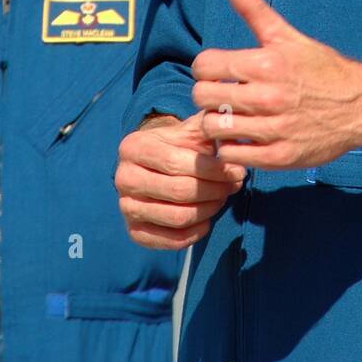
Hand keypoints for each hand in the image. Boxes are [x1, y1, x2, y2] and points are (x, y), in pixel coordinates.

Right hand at [116, 110, 245, 248]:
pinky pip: (170, 240)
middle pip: (178, 191)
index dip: (212, 170)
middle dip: (214, 190)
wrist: (154, 166)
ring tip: (223, 198)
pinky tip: (208, 219)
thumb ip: (209, 124)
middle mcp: (123, 177)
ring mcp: (126, 207)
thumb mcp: (190, 129)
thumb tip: (232, 121)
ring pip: (177, 217)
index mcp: (134, 147)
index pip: (176, 163)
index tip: (238, 171)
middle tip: (234, 186)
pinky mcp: (134, 231)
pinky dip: (195, 233)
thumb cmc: (179, 145)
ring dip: (208, 210)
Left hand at [190, 0, 361, 168]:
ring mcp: (274, 130)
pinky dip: (232, 148)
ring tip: (232, 116)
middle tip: (224, 94)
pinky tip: (244, 136)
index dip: (207, 67)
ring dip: (218, 122)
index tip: (220, 71)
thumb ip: (251, 6)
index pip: (204, 65)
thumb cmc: (320, 67)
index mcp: (266, 63)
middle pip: (203, 97)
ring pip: (213, 128)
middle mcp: (268, 97)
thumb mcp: (286, 34)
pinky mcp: (279, 158)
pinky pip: (232, 156)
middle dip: (209, 93)